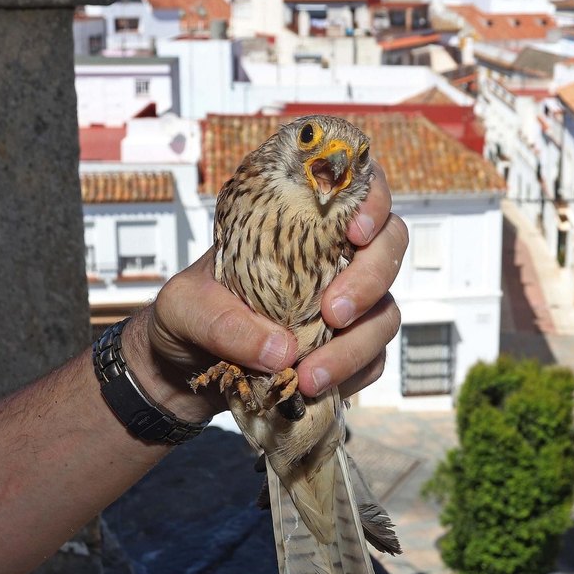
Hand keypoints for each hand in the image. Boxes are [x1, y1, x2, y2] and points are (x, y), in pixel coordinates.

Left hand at [126, 161, 406, 421]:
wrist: (184, 369)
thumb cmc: (188, 316)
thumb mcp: (183, 308)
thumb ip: (222, 322)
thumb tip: (281, 350)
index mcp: (296, 220)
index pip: (355, 185)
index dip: (372, 199)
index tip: (355, 231)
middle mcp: (333, 253)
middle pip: (390, 245)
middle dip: (372, 278)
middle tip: (334, 312)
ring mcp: (350, 300)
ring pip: (386, 310)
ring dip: (358, 344)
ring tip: (309, 375)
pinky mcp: (351, 346)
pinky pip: (374, 359)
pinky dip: (351, 375)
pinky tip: (316, 388)